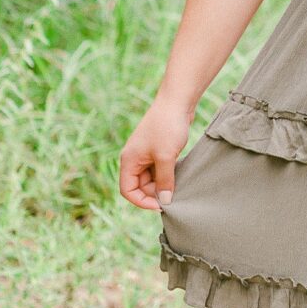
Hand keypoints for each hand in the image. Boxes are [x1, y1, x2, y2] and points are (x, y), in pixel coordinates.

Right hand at [117, 94, 195, 211]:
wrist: (177, 101)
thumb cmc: (167, 126)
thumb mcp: (166, 157)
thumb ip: (164, 181)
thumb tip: (165, 202)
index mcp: (129, 160)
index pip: (128, 190)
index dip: (141, 201)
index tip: (160, 205)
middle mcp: (134, 158)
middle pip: (140, 186)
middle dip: (154, 193)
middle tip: (173, 196)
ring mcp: (145, 154)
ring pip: (151, 178)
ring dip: (162, 184)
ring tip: (177, 185)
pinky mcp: (157, 150)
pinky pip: (158, 169)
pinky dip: (167, 175)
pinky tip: (179, 175)